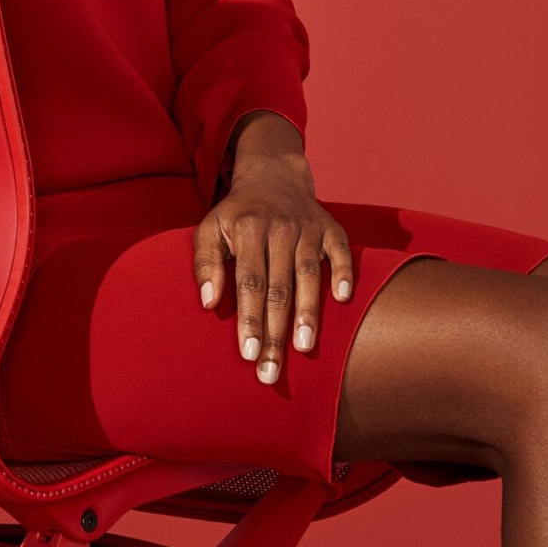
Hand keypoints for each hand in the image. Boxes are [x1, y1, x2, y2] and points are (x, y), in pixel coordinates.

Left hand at [192, 112, 354, 384]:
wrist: (272, 176)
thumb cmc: (236, 214)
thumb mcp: (210, 229)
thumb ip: (205, 263)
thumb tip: (209, 302)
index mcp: (248, 230)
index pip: (249, 282)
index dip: (249, 319)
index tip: (247, 354)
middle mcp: (279, 229)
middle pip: (278, 288)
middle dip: (275, 332)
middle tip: (271, 370)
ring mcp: (308, 228)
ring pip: (308, 275)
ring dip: (308, 312)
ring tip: (304, 348)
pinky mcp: (331, 228)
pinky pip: (341, 252)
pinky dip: (342, 273)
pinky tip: (342, 299)